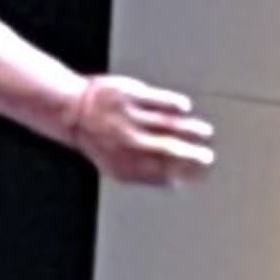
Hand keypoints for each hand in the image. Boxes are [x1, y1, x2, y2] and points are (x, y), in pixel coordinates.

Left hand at [70, 76, 214, 187]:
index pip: (164, 173)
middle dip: (194, 155)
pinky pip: (161, 100)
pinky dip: (176, 105)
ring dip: (191, 130)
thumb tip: (176, 184)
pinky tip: (184, 108)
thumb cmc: (101, 141)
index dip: (187, 174)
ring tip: (204, 133)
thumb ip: (145, 176)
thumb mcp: (116, 165)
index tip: (201, 173)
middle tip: (207, 157)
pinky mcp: (131, 95)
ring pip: (169, 124)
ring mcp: (130, 117)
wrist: (72, 110)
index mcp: (125, 163)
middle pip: (170, 149)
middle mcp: (129, 141)